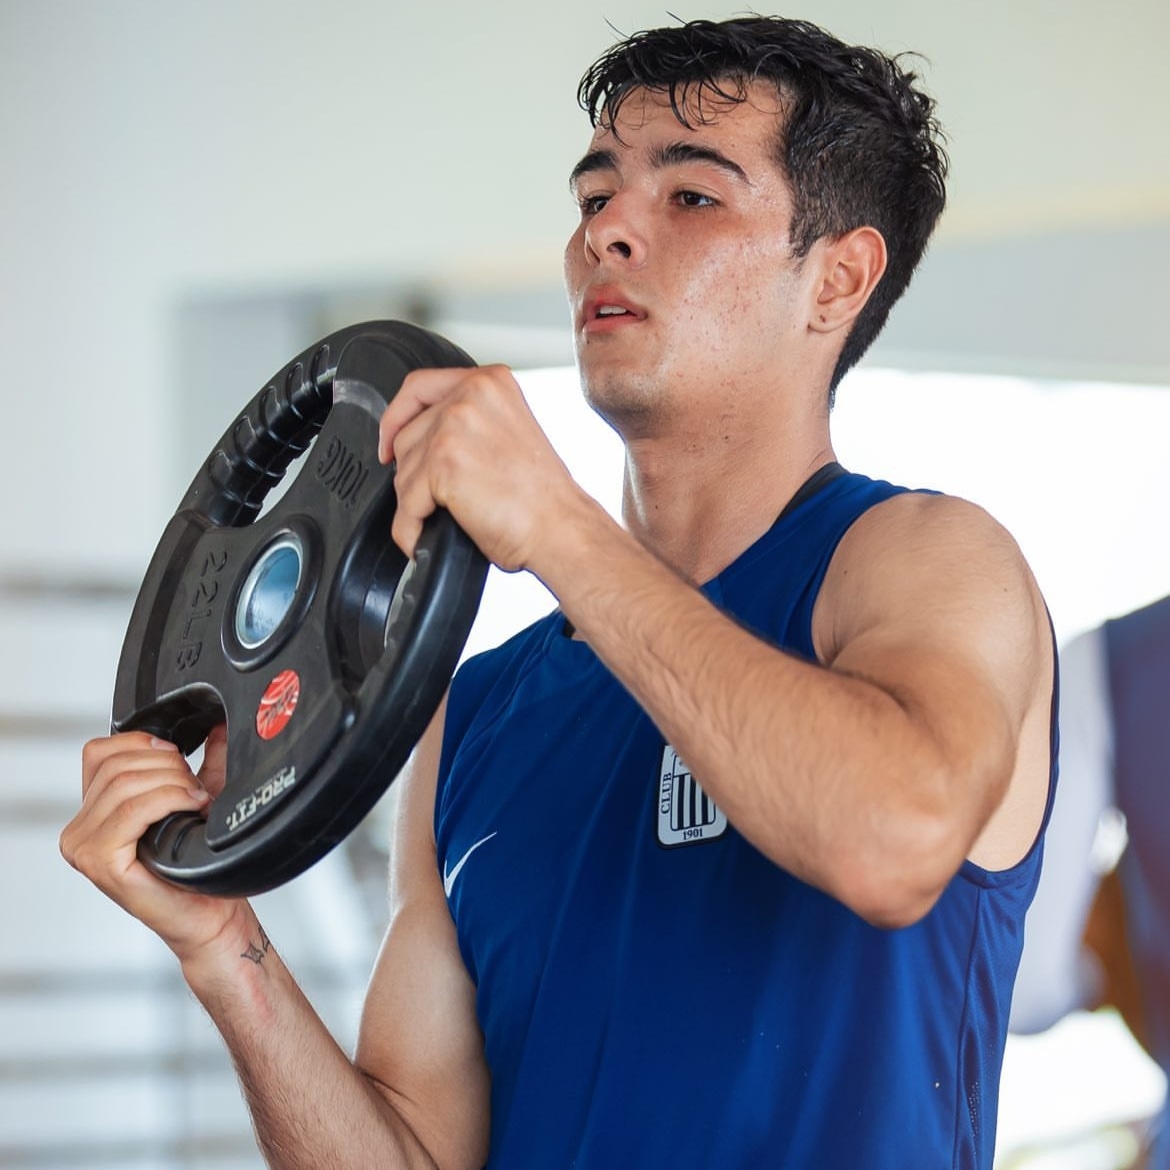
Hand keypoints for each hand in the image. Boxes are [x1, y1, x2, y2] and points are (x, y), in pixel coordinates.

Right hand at [60, 729, 247, 960]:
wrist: (208, 913)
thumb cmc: (197, 867)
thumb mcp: (197, 797)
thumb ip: (204, 759)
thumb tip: (217, 724)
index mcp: (94, 811)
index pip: (100, 750)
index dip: (143, 744)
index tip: (178, 758)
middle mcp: (80, 827)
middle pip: (117, 763)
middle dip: (167, 765)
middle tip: (194, 788)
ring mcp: (83, 845)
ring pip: (126, 782)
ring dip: (173, 783)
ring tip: (195, 801)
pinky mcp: (98, 860)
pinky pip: (133, 809)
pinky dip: (169, 800)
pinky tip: (190, 809)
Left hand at [377, 365, 581, 572]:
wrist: (560, 528)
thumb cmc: (543, 496)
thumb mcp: (508, 432)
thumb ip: (470, 421)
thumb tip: (428, 438)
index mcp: (490, 383)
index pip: (420, 387)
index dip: (397, 417)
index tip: (389, 442)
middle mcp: (470, 396)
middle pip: (408, 433)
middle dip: (413, 471)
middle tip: (433, 498)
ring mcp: (453, 428)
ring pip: (403, 470)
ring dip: (414, 502)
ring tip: (436, 519)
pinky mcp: (442, 465)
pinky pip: (406, 503)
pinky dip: (409, 528)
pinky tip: (422, 537)